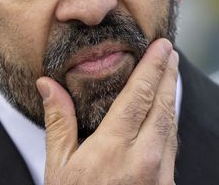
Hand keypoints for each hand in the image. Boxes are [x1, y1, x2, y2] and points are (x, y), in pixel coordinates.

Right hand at [36, 38, 178, 184]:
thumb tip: (47, 84)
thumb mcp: (59, 166)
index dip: (152, 67)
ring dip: (170, 97)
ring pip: (170, 126)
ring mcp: (161, 174)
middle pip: (162, 105)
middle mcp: (144, 157)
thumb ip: (59, 124)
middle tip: (171, 51)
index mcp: (113, 148)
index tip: (161, 46)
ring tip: (169, 75)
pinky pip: (171, 147)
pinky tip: (164, 114)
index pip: (139, 96)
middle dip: (167, 75)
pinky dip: (169, 125)